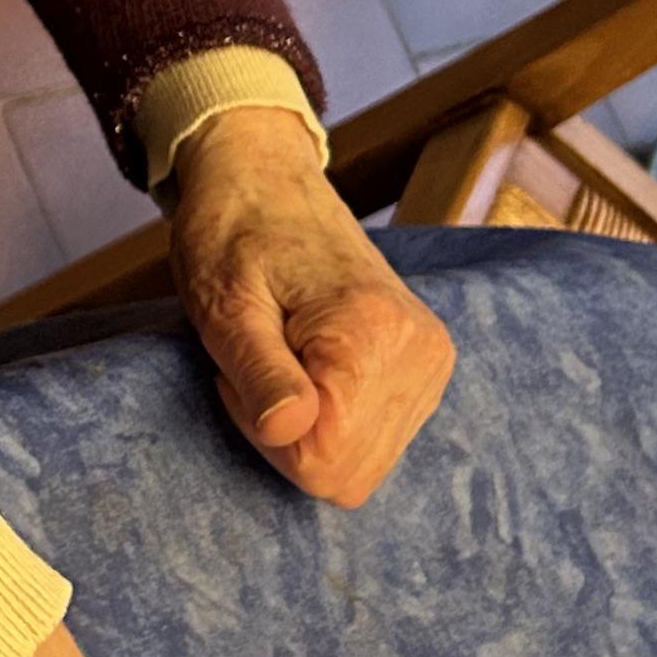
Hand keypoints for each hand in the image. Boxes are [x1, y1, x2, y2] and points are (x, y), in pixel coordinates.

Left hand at [166, 106, 453, 502]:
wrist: (266, 180)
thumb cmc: (233, 235)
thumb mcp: (226, 306)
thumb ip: (262, 373)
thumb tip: (290, 433)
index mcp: (375, 334)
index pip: (322, 463)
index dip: (266, 432)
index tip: (241, 372)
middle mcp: (421, 352)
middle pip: (348, 476)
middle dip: (289, 438)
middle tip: (259, 365)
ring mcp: (431, 361)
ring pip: (363, 467)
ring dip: (310, 430)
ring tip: (282, 358)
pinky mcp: (427, 365)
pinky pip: (375, 442)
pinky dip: (333, 421)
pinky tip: (309, 367)